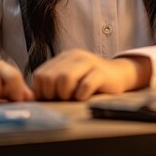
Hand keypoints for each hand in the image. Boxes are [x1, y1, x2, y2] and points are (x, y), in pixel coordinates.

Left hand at [32, 49, 151, 100]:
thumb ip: (55, 82)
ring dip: (66, 94)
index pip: (40, 74)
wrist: (120, 73)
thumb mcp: (72, 77)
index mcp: (64, 57)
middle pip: (51, 77)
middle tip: (63, 99)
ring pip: (65, 78)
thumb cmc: (92, 80)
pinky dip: (81, 95)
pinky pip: (85, 85)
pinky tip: (84, 97)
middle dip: (53, 94)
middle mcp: (74, 57)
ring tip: (73, 98)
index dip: (41, 91)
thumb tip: (35, 99)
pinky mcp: (101, 72)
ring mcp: (88, 62)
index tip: (51, 99)